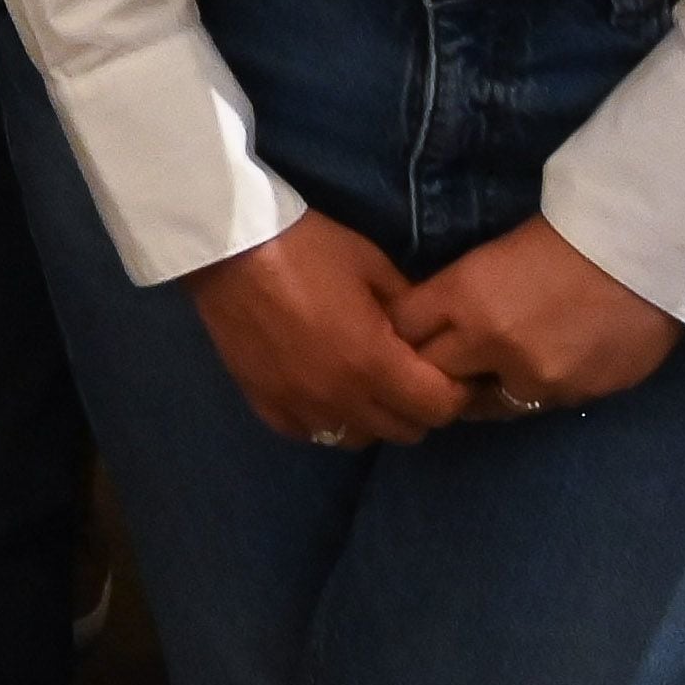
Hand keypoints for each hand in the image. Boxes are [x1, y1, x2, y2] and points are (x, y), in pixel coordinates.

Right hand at [183, 212, 468, 445]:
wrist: (229, 245)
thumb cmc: (307, 248)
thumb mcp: (374, 266)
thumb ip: (411, 310)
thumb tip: (430, 336)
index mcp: (374, 363)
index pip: (438, 408)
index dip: (454, 392)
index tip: (448, 371)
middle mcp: (340, 397)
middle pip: (404, 430)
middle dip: (417, 406)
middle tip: (409, 375)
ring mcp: (299, 404)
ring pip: (357, 438)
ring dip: (370, 417)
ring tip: (365, 385)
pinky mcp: (264, 402)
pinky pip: (308, 432)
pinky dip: (323, 419)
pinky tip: (322, 390)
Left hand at [390, 214, 684, 416]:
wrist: (645, 251)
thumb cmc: (565, 237)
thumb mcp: (491, 256)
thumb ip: (458, 295)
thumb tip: (430, 324)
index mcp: (463, 297)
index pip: (403, 330)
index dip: (399, 333)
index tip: (401, 335)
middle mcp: (491, 343)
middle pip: (434, 375)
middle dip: (430, 369)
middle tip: (435, 364)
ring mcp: (536, 377)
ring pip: (484, 402)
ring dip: (479, 390)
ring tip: (487, 374)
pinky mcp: (575, 396)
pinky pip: (535, 404)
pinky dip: (529, 391)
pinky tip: (538, 370)